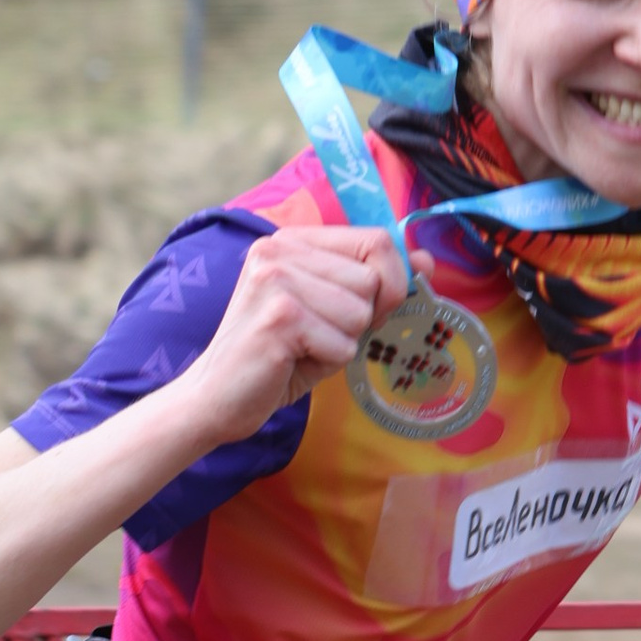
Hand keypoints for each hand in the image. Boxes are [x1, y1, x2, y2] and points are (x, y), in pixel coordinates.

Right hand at [179, 224, 408, 444]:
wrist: (214, 400)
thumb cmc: (276, 359)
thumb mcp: (328, 314)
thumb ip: (373, 286)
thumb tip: (426, 260)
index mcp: (291, 241)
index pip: (375, 240)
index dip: (394, 280)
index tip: (376, 308)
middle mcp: (280, 250)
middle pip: (373, 279)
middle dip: (359, 321)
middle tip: (317, 337)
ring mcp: (277, 280)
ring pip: (360, 314)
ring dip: (340, 344)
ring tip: (302, 350)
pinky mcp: (280, 317)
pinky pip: (343, 346)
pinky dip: (326, 365)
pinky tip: (290, 363)